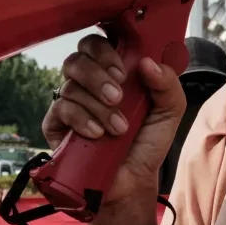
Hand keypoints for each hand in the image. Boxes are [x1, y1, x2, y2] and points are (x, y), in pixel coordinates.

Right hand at [42, 35, 185, 205]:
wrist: (133, 181)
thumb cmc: (148, 143)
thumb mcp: (169, 111)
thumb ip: (167, 83)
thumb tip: (147, 62)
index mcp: (113, 72)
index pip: (98, 43)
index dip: (105, 48)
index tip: (123, 69)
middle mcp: (88, 83)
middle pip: (78, 58)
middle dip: (98, 74)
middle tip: (119, 96)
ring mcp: (70, 102)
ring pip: (71, 84)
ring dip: (98, 105)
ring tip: (118, 128)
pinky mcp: (56, 124)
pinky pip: (60, 109)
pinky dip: (81, 118)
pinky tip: (97, 133)